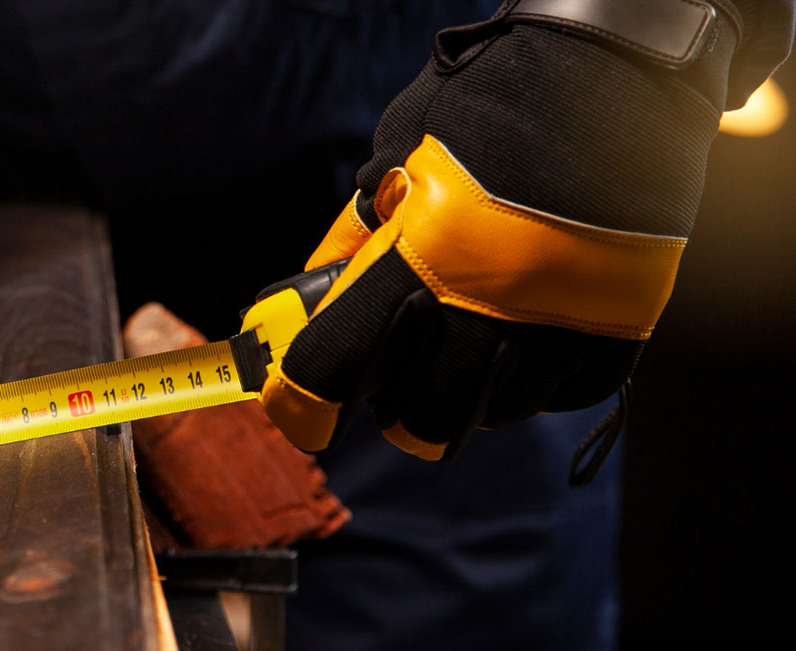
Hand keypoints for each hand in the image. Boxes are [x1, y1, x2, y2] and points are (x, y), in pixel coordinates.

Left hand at [258, 7, 734, 459]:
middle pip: (417, 419)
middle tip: (387, 375)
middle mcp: (487, 307)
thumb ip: (353, 234)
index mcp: (417, 259)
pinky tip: (519, 338)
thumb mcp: (395, 155)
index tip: (302, 407)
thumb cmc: (488, 103)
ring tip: (462, 340)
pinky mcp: (618, 328)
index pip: (334, 369)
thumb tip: (315, 296)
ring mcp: (558, 325)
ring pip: (490, 414)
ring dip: (462, 391)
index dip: (303, 401)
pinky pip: (560, 397)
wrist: (614, 67)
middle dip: (389, 406)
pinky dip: (531, 381)